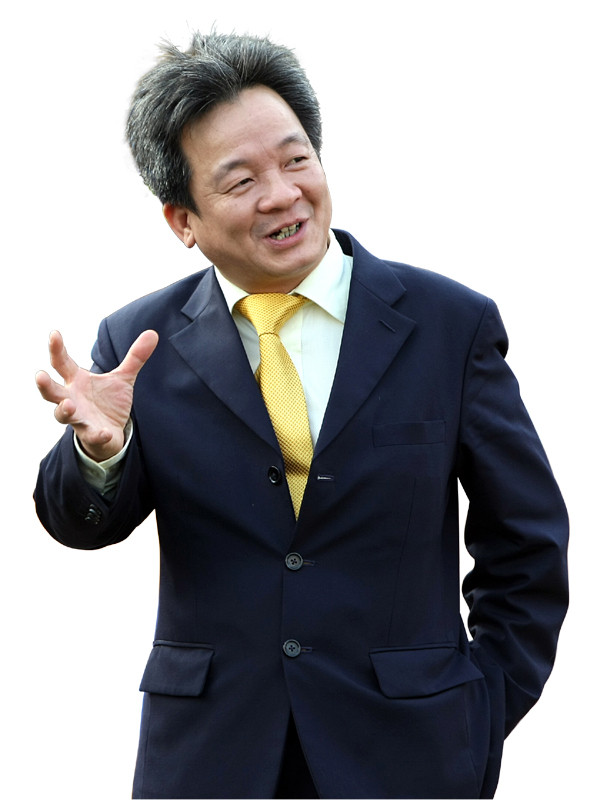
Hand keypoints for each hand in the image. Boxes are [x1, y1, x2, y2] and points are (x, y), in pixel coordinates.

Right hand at [36, 329, 158, 461]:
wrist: (111, 433)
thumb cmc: (108, 401)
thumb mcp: (123, 378)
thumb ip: (135, 357)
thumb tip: (153, 333)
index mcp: (76, 381)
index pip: (62, 363)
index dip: (57, 349)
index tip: (54, 334)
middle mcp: (71, 398)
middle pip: (52, 391)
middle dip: (45, 384)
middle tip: (39, 375)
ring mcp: (79, 418)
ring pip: (63, 415)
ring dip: (64, 410)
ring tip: (69, 404)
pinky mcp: (91, 435)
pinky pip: (91, 435)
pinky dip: (97, 435)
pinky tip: (104, 433)